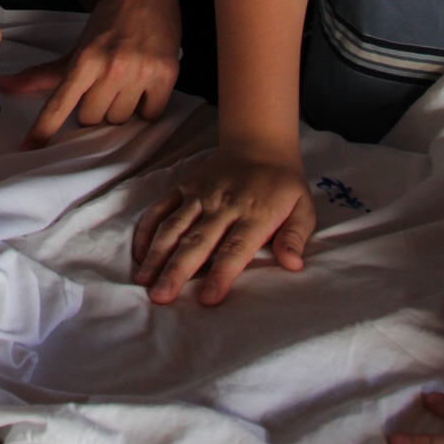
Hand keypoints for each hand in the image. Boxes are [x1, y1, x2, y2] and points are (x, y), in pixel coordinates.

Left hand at [0, 0, 180, 147]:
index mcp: (85, 61)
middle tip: (104, 84)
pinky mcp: (166, 76)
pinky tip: (145, 84)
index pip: (60, 103)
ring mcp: (140, 73)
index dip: (43, 129)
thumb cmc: (108, 21)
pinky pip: (150, 114)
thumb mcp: (77, 48)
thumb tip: (5, 86)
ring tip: (126, 80)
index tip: (27, 149)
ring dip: (121, 107)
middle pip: (92, 119)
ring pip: (121, 119)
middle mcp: (111, 68)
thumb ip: (44, 74)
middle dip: (95, 107)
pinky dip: (147, 106)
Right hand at [131, 144, 314, 305]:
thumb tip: (293, 264)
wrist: (258, 144)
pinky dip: (148, 229)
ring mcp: (200, 195)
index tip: (207, 299)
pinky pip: (161, 208)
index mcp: (254, 215)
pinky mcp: (184, 187)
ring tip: (143, 280)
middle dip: (176, 271)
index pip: (235, 250)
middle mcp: (223, 206)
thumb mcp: (303, 209)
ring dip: (157, 254)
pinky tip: (139, 252)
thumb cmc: (282, 184)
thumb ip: (295, 237)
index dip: (221, 275)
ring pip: (174, 227)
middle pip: (197, 243)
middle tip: (160, 297)